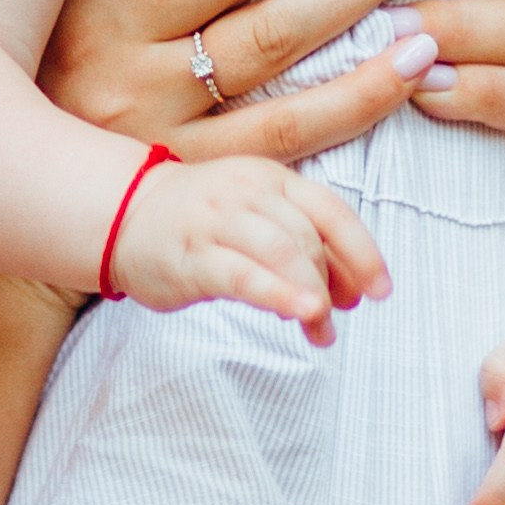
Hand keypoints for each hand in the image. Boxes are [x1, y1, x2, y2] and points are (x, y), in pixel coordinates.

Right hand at [109, 154, 387, 344]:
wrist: (123, 213)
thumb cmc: (199, 222)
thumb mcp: (257, 215)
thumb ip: (302, 244)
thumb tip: (353, 290)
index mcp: (271, 178)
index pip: (331, 212)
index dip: (363, 253)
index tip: (381, 291)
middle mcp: (247, 192)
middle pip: (309, 237)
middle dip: (334, 283)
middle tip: (337, 319)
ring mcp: (217, 220)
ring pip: (283, 252)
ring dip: (312, 292)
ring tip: (321, 327)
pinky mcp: (191, 255)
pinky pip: (243, 275)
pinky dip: (278, 294)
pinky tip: (300, 314)